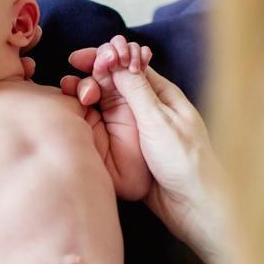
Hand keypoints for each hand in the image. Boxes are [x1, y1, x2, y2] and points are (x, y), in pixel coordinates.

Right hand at [64, 41, 224, 257]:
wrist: (191, 205)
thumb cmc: (185, 161)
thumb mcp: (158, 119)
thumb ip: (136, 89)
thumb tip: (118, 59)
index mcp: (160, 94)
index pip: (128, 65)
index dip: (103, 58)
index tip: (78, 59)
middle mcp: (146, 108)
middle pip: (112, 83)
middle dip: (90, 77)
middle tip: (71, 84)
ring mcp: (135, 128)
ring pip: (104, 104)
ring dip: (86, 97)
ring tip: (74, 99)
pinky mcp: (126, 148)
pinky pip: (103, 127)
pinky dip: (88, 119)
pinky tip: (75, 118)